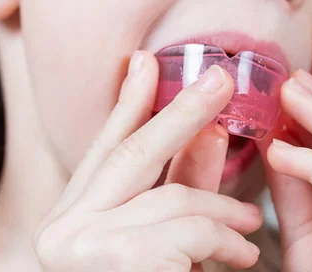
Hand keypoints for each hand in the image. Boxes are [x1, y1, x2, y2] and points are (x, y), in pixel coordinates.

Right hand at [33, 52, 261, 271]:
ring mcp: (79, 246)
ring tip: (249, 222)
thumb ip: (183, 184)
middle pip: (132, 153)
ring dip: (223, 208)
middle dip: (183, 112)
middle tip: (221, 78)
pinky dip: (226, 239)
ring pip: (172, 195)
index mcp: (72, 218)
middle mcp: (62, 229)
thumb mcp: (168, 235)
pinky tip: (242, 254)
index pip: (105, 149)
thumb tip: (210, 129)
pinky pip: (191, 229)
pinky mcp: (115, 262)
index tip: (145, 60)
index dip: (130, 103)